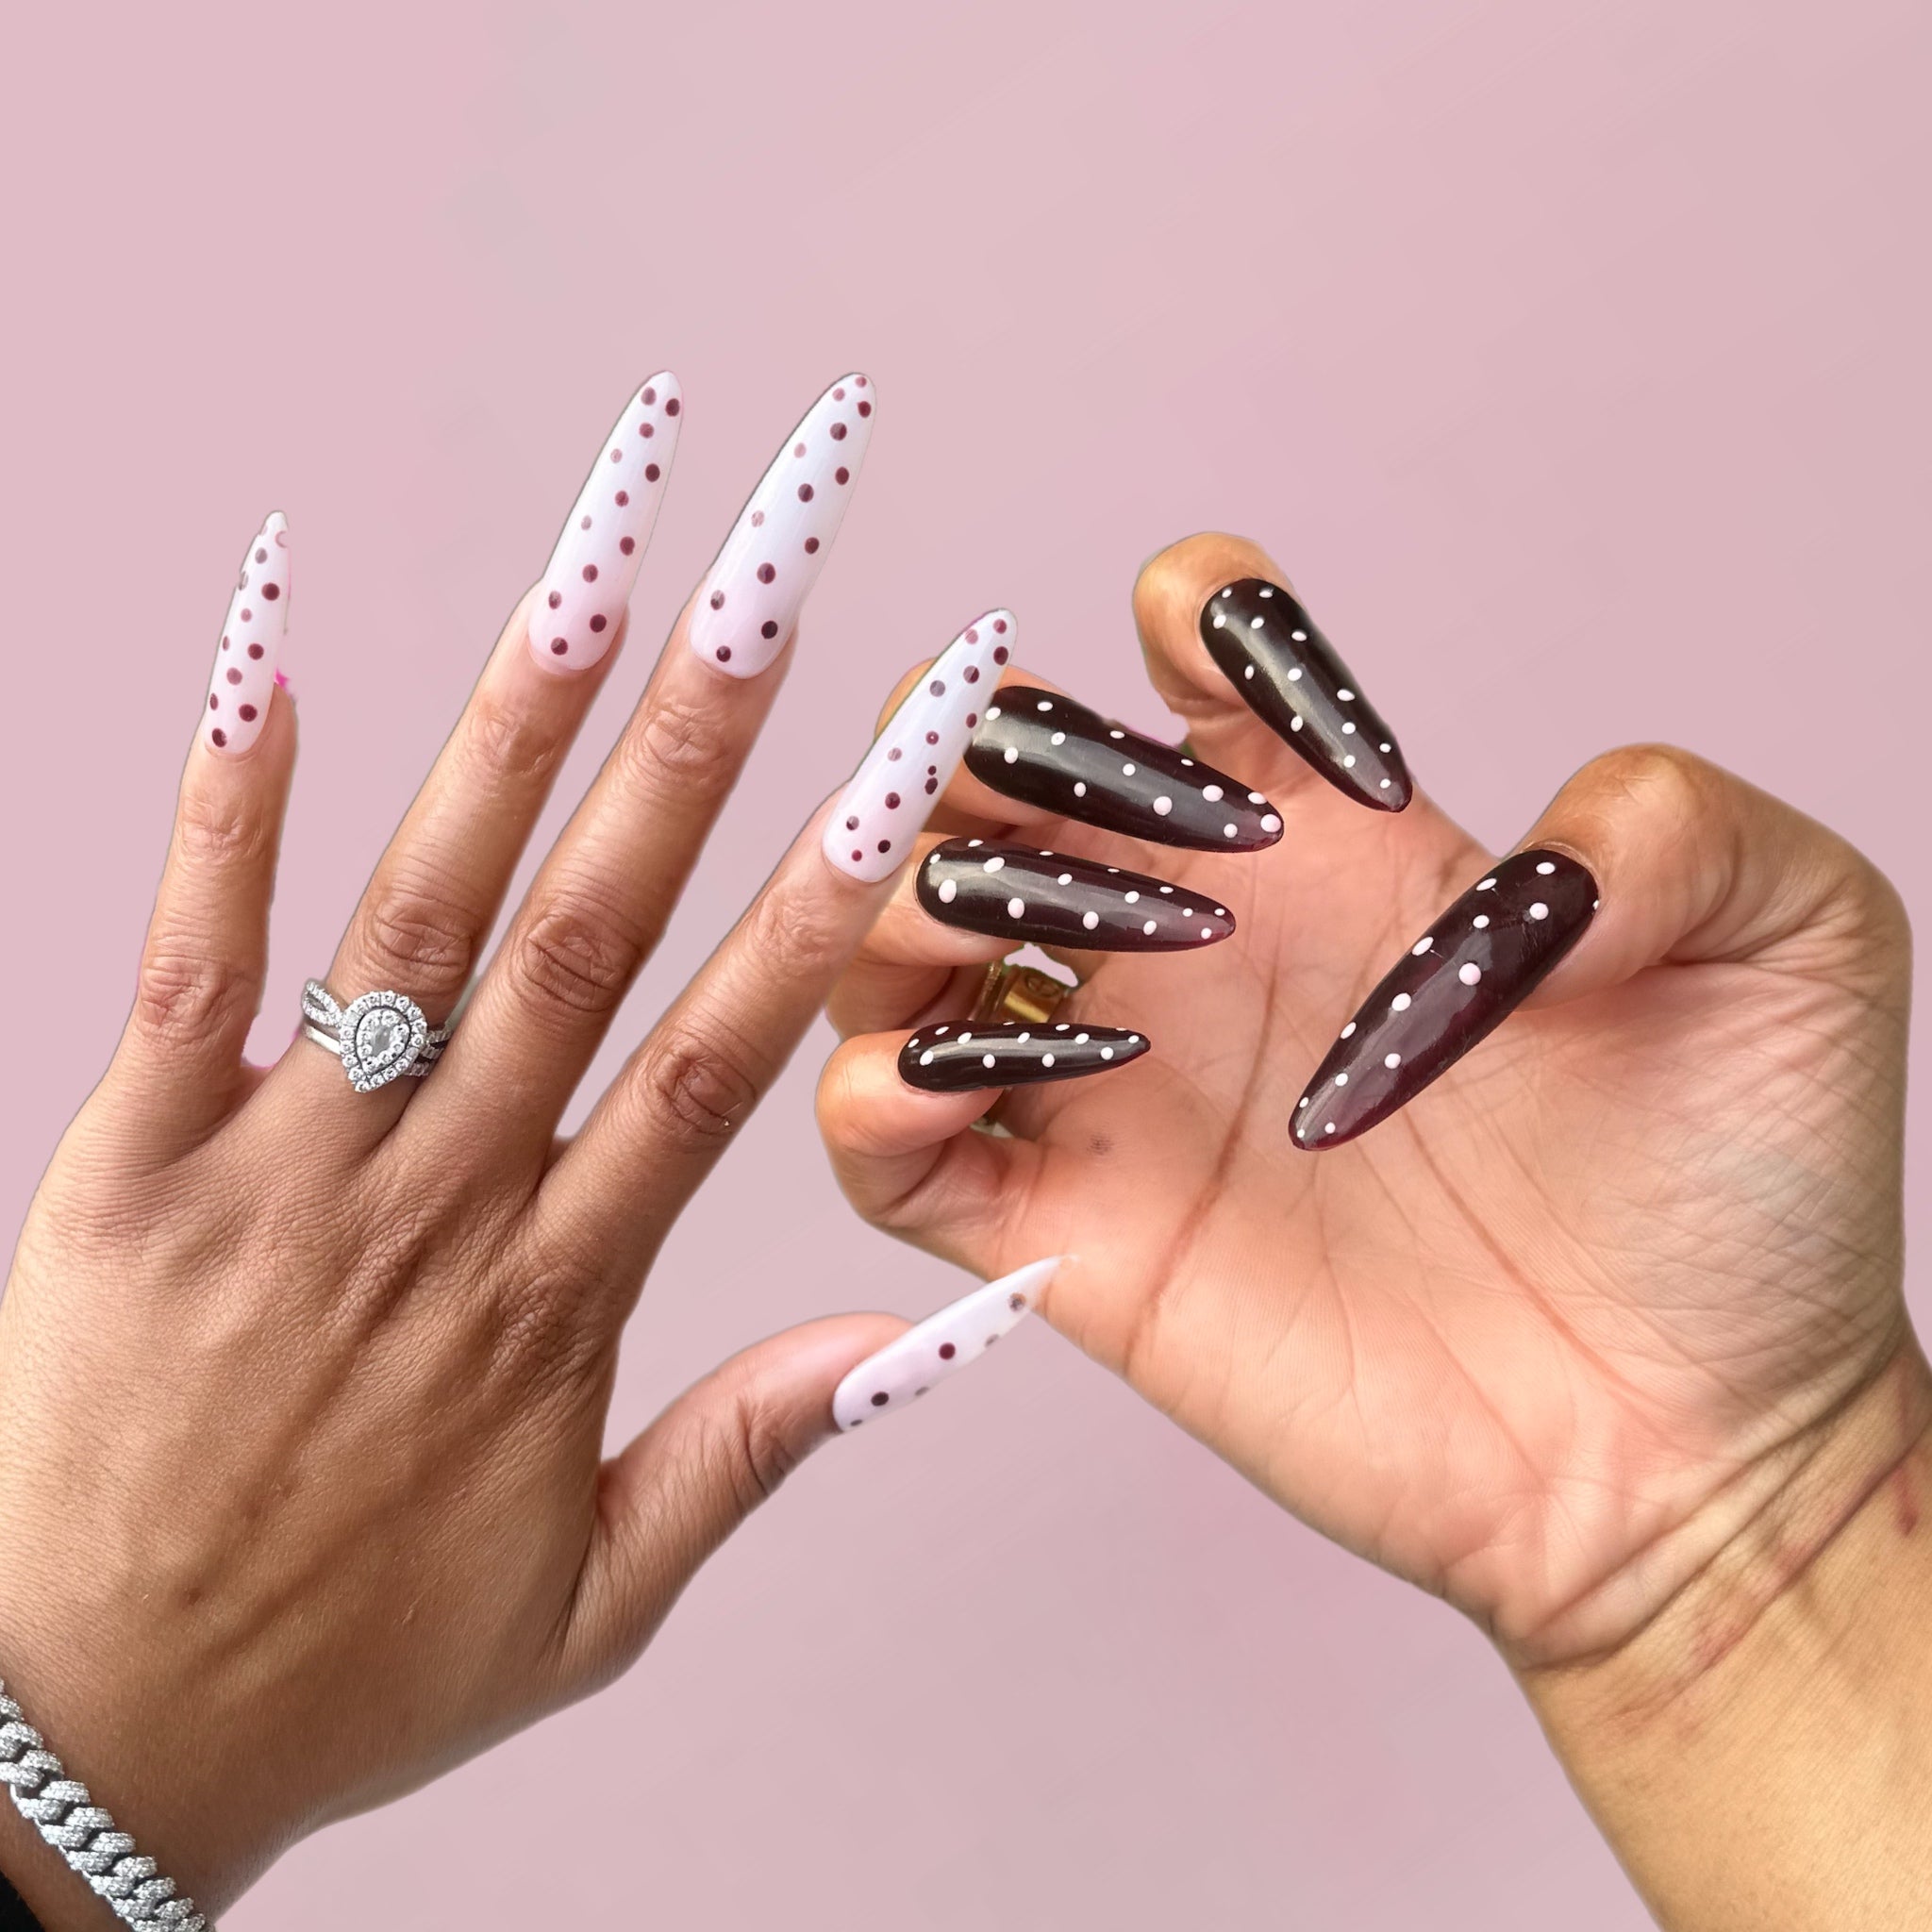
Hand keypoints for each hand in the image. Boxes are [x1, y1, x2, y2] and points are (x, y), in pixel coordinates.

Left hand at [0, 373, 926, 1924]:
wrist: (83, 1746)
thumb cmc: (349, 1671)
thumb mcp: (590, 1605)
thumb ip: (751, 1449)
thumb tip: (923, 1335)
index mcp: (556, 1296)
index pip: (721, 1054)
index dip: (824, 895)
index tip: (904, 757)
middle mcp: (437, 1201)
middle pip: (591, 930)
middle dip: (697, 736)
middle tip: (774, 567)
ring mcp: (284, 1167)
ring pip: (422, 913)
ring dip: (513, 729)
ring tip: (596, 563)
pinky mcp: (133, 1159)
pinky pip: (188, 951)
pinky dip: (230, 797)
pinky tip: (272, 643)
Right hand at [817, 528, 1919, 1665]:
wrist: (1694, 1449)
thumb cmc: (1752, 1198)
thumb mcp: (1799, 945)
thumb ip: (1677, 822)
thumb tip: (1520, 842)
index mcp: (1342, 846)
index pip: (1191, 664)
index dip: (1184, 618)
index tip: (1225, 660)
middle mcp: (1203, 947)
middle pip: (989, 780)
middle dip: (985, 752)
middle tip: (1114, 828)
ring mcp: (1122, 1088)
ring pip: (895, 942)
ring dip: (907, 901)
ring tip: (1045, 936)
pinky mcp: (1074, 1234)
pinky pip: (886, 1142)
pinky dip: (877, 1090)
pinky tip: (989, 1074)